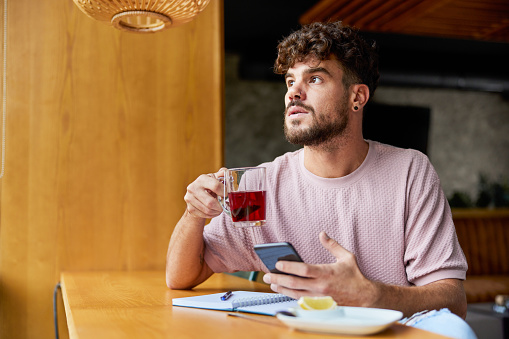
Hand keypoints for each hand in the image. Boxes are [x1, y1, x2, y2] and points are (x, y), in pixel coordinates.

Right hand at [184, 168, 225, 218]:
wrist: (196, 195)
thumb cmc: (209, 186)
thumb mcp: (215, 178)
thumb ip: (223, 174)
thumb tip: (227, 172)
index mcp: (202, 179)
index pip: (216, 186)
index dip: (224, 193)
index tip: (227, 196)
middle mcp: (193, 187)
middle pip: (210, 202)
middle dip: (220, 206)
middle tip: (224, 206)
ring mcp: (189, 198)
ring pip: (207, 210)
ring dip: (216, 212)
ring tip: (220, 209)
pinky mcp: (189, 208)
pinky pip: (204, 215)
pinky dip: (211, 215)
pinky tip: (214, 212)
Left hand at [263, 231, 377, 306]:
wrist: (364, 297)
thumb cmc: (354, 275)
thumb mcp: (346, 257)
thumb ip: (332, 245)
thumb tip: (322, 233)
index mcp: (326, 273)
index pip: (303, 269)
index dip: (288, 266)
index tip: (277, 263)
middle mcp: (320, 287)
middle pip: (294, 283)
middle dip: (278, 279)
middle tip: (267, 275)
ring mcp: (319, 298)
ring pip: (295, 294)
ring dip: (281, 289)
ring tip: (272, 283)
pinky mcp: (319, 305)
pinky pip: (301, 300)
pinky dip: (290, 295)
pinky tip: (283, 291)